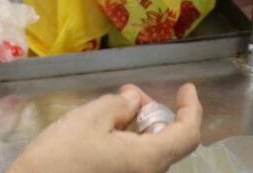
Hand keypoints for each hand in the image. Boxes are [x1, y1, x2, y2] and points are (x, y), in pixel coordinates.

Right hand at [9, 84, 201, 172]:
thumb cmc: (61, 156)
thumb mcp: (90, 118)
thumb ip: (119, 105)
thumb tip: (134, 101)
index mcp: (148, 160)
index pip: (187, 134)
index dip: (191, 108)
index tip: (186, 88)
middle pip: (165, 142)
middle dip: (152, 113)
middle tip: (126, 95)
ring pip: (148, 153)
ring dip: (138, 129)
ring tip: (110, 112)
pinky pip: (133, 163)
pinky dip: (128, 145)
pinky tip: (104, 135)